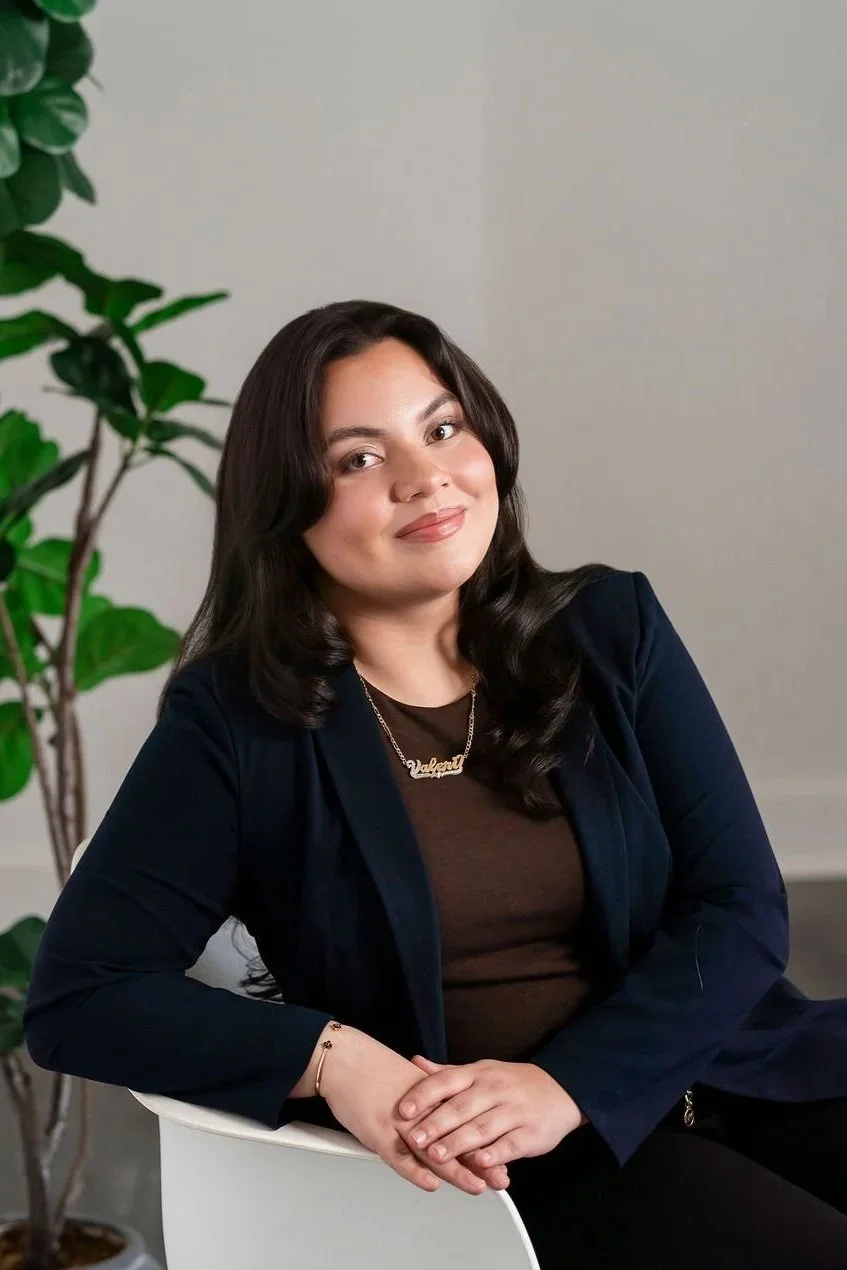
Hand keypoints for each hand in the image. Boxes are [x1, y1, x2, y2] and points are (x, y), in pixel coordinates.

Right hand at [315, 1026, 510, 1195]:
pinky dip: (415, 1170)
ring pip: (432, 1148)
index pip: (464, 1122)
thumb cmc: (371, 1070)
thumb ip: (428, 1101)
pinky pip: (399, 1154)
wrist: (342, 1058)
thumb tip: (446, 1118)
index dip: (484, 1141)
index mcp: (430, 1094)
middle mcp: (420, 1108)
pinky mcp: (377, 1131)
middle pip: (455, 1136)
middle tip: (501, 1177)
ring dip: (457, 1169)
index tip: (505, 1156)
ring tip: (478, 1185)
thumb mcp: (407, 1082)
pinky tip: (431, 1182)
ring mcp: (398, 1121)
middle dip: (480, 1159)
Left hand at [397, 1054, 587, 1170]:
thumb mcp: (480, 1071)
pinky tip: (480, 1163)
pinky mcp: (530, 1133)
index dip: (424, 1095)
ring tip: (437, 1155)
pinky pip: (510, 1144)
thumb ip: (447, 1073)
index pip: (447, 1081)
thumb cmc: (512, 1083)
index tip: (404, 1109)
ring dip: (458, 1142)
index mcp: (478, 1074)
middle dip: (436, 1124)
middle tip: (414, 1139)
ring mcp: (513, 1111)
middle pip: (462, 1106)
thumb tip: (415, 1063)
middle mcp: (494, 1090)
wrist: (560, 1089)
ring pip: (482, 1127)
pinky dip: (494, 1154)